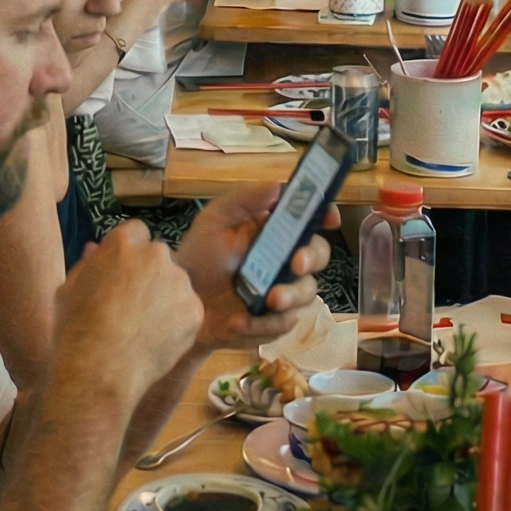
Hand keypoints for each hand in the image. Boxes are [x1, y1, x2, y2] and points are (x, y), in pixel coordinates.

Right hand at [50, 220, 203, 406]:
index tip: (123, 274)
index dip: (130, 254)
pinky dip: (177, 322)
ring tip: (144, 328)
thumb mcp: (68, 290)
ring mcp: (178, 281)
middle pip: (158, 257)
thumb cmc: (74, 330)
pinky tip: (157, 341)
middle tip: (134, 305)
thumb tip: (94, 248)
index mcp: (122, 244)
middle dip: (149, 274)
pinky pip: (187, 310)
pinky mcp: (194, 309)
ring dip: (165, 297)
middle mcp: (155, 254)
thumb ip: (86, 265)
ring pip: (175, 283)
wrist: (99, 371)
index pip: (136, 232)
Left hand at [173, 185, 335, 348]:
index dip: (324, 216)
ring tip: (268, 300)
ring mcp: (282, 292)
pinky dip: (260, 324)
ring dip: (290, 296)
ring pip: (307, 294)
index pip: (310, 219)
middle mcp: (285, 260)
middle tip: (296, 265)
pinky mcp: (273, 323)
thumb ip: (244, 200)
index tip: (329, 218)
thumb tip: (277, 186)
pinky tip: (237, 321)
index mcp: (275, 231)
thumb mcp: (215, 221)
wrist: (182, 304)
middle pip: (318, 255)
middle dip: (311, 258)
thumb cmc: (199, 256)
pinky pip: (282, 324)